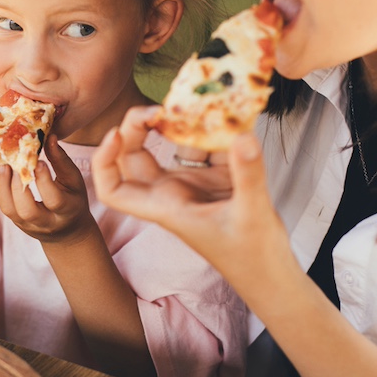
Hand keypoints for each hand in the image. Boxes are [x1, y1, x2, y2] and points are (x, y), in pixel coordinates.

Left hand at [0, 134, 97, 243]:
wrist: (67, 231)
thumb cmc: (73, 198)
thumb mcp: (74, 180)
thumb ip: (61, 160)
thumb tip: (49, 137)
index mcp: (67, 210)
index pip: (54, 199)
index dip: (43, 180)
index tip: (37, 160)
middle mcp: (47, 222)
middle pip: (28, 210)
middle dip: (18, 186)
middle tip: (14, 162)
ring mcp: (29, 225)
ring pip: (10, 210)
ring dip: (2, 186)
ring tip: (3, 165)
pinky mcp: (16, 223)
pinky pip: (4, 207)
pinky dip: (0, 188)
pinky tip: (1, 171)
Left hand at [91, 106, 289, 287]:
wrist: (271, 274)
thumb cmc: (253, 257)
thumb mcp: (251, 213)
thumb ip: (248, 174)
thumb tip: (242, 136)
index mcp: (165, 207)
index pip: (113, 189)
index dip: (105, 160)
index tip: (117, 133)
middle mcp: (172, 193)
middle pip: (135, 156)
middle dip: (139, 127)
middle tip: (162, 108)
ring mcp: (192, 184)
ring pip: (171, 146)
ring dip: (179, 124)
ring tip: (195, 102)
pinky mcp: (215, 179)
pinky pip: (206, 146)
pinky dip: (214, 131)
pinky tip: (227, 115)